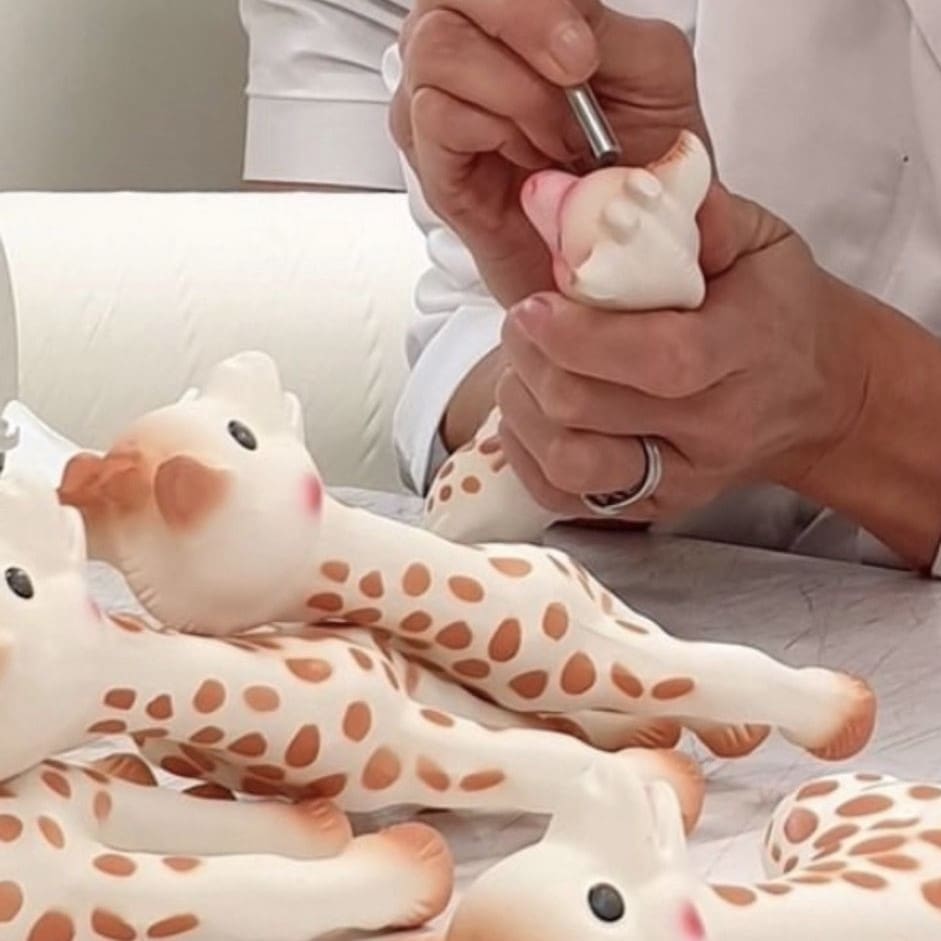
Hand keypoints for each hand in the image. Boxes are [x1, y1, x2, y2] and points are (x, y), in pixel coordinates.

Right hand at [390, 0, 707, 307]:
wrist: (617, 251)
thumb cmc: (630, 166)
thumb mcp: (650, 72)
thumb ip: (605, 23)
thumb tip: (565, 7)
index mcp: (515, 15)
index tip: (581, 48)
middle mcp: (467, 46)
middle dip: (521, 21)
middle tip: (576, 71)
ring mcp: (438, 102)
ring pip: (438, 50)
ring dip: (516, 94)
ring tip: (560, 138)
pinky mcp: (433, 162)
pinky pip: (435, 116)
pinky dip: (493, 133)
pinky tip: (529, 160)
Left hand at [495, 191, 871, 521]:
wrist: (818, 392)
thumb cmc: (780, 310)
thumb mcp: (758, 242)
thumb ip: (691, 213)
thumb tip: (606, 183)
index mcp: (745, 350)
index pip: (658, 359)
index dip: (579, 336)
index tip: (532, 305)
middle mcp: (715, 425)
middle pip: (592, 408)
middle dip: (532, 359)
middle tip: (520, 323)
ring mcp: (684, 475)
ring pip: (572, 462)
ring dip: (524, 409)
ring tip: (524, 367)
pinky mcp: (656, 505)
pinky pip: (567, 497)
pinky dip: (528, 455)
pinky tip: (532, 413)